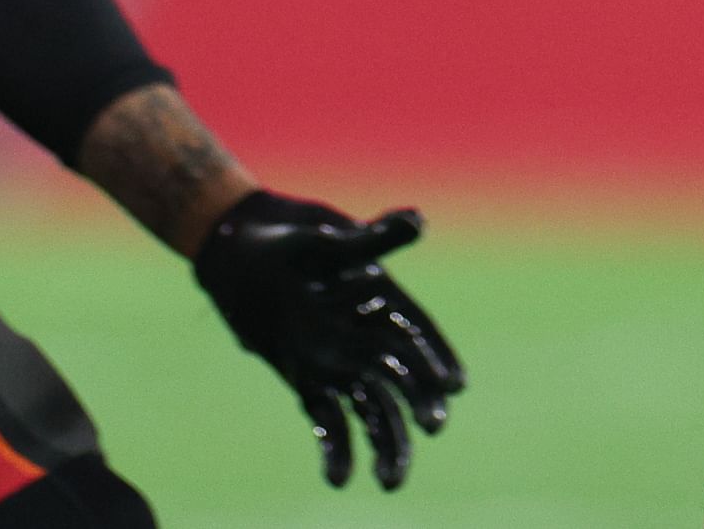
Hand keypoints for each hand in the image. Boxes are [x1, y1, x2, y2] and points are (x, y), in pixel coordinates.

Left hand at [192, 192, 463, 490]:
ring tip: (390, 482)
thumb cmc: (296, 245)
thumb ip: (374, 239)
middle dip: (418, 402)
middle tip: (434, 425)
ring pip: (372, 410)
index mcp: (385, 304)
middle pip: (401, 378)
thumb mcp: (333, 240)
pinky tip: (338, 478)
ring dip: (385, 444)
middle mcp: (368, 340)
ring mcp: (340, 365)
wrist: (247, 257)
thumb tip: (418, 221)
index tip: (455, 382)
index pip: (419, 335)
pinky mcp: (309, 382)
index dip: (437, 356)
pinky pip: (327, 419)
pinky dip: (333, 448)